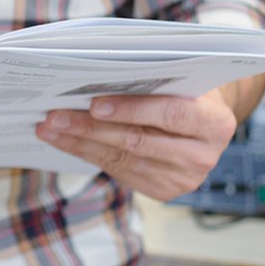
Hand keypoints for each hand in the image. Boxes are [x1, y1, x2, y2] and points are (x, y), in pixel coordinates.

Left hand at [33, 84, 242, 199]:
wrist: (205, 123)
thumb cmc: (187, 90)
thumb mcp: (181, 78)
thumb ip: (151, 78)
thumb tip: (92, 74)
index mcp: (215, 122)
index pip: (170, 114)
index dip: (131, 109)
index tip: (94, 103)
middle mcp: (202, 156)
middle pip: (138, 141)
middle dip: (91, 127)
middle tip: (54, 115)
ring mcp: (183, 179)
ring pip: (121, 159)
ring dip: (79, 142)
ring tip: (49, 126)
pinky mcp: (164, 191)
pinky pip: (118, 171)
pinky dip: (86, 154)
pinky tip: (64, 140)